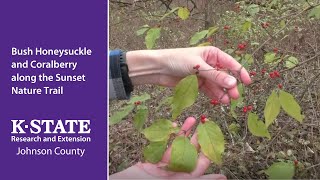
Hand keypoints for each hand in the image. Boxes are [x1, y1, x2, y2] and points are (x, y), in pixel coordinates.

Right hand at [110, 117, 226, 179]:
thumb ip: (203, 179)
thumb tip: (224, 178)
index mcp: (188, 175)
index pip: (203, 161)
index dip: (209, 147)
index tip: (214, 134)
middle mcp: (179, 168)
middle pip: (192, 149)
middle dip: (198, 135)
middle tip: (204, 122)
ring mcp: (167, 162)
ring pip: (179, 143)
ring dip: (185, 131)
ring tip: (192, 118)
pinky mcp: (156, 156)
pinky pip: (165, 143)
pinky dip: (169, 134)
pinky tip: (174, 125)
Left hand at [126, 47, 250, 103]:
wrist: (158, 68)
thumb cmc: (177, 60)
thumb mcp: (198, 66)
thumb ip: (215, 76)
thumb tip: (233, 84)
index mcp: (212, 54)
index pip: (230, 63)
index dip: (240, 72)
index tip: (248, 82)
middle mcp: (210, 64)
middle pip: (225, 76)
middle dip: (230, 86)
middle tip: (235, 97)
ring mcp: (204, 75)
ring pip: (217, 85)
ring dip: (222, 93)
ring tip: (226, 102)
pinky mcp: (197, 84)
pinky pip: (209, 90)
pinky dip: (214, 95)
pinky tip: (218, 100)